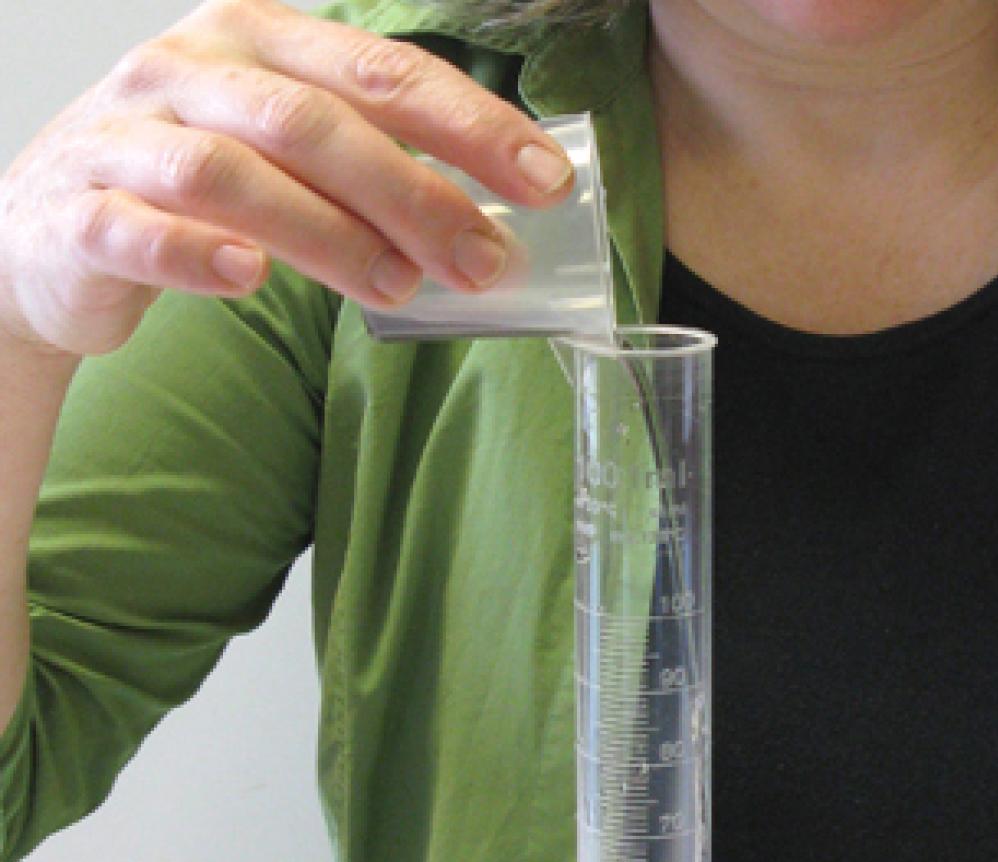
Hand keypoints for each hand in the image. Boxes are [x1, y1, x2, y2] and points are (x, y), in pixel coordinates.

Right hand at [0, 0, 574, 359]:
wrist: (51, 232)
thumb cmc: (199, 188)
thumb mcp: (290, 151)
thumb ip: (378, 168)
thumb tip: (495, 225)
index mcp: (258, 42)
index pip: (383, 71)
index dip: (471, 125)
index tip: (546, 180)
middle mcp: (189, 71)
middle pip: (313, 122)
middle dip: (413, 191)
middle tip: (483, 260)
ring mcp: (125, 137)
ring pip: (232, 173)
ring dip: (327, 234)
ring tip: (399, 285)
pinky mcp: (78, 212)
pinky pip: (137, 230)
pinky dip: (198, 255)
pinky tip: (253, 279)